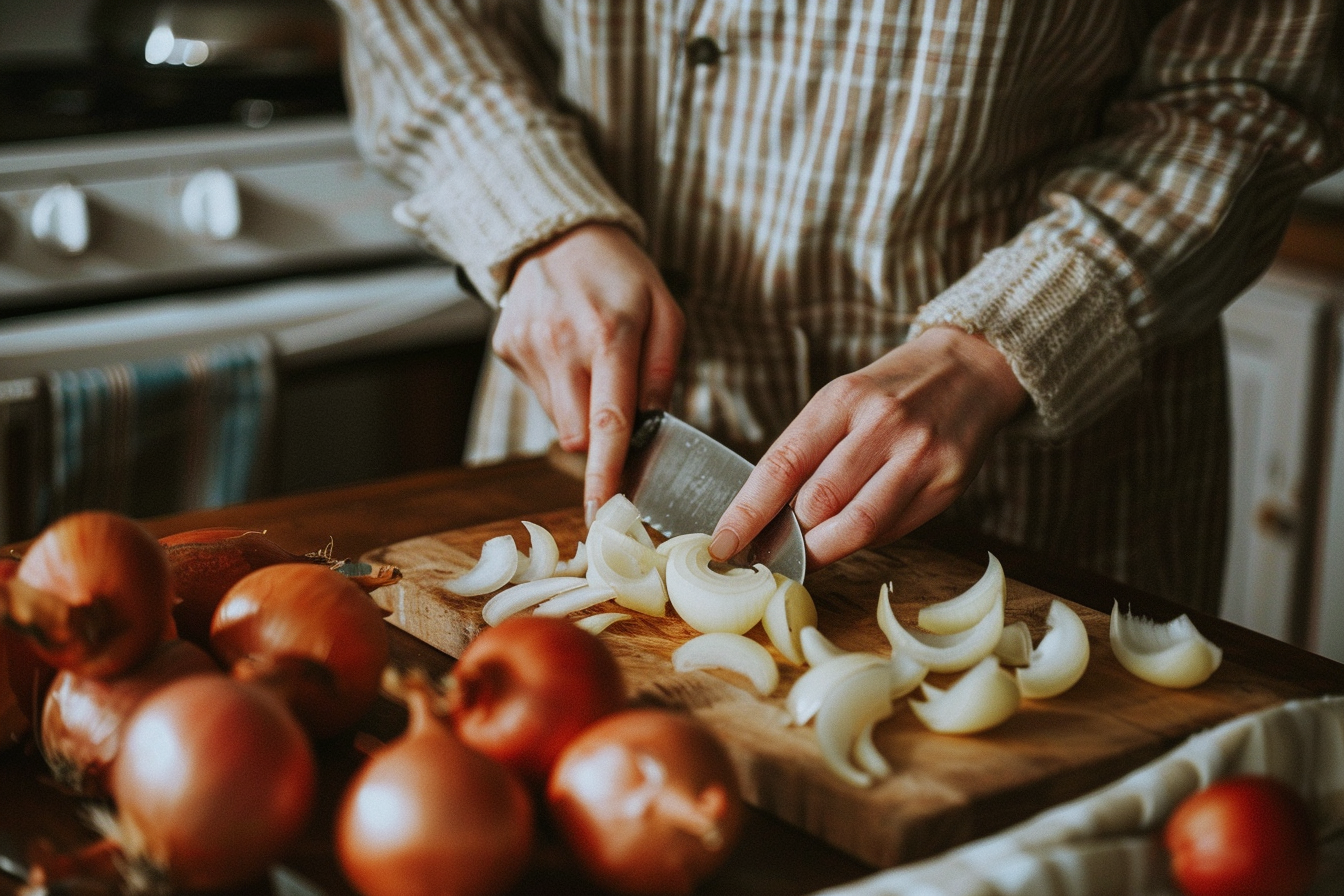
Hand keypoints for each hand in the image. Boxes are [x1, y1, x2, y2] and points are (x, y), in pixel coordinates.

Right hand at [493, 223, 684, 515]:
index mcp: (609, 333)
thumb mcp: (665, 309)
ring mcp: (527, 347)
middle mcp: (561, 343)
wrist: (556, 233)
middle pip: (579, 435)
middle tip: (617, 407)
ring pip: (559, 421)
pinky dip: (559, 389)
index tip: (602, 513)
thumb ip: (662, 369)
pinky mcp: (505, 349)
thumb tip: (652, 425)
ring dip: (581, 411)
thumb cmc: (621, 275)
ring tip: (590, 365)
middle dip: (601, 438)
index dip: (606, 473)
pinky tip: (565, 352)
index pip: (609, 421)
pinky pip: (540, 397)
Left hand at [709, 326, 1026, 568]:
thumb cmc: (892, 391)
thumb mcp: (842, 402)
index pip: (782, 464)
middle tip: (773, 550)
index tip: (724, 543)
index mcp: (842, 400)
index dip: (747, 512)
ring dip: (823, 549)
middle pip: (817, 503)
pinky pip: (892, 530)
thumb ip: (809, 454)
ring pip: (855, 525)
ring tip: (808, 553)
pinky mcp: (948, 483)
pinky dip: (864, 541)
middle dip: (788, 536)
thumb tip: (765, 517)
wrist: (971, 368)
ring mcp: (919, 455)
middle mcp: (882, 424)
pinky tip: (856, 532)